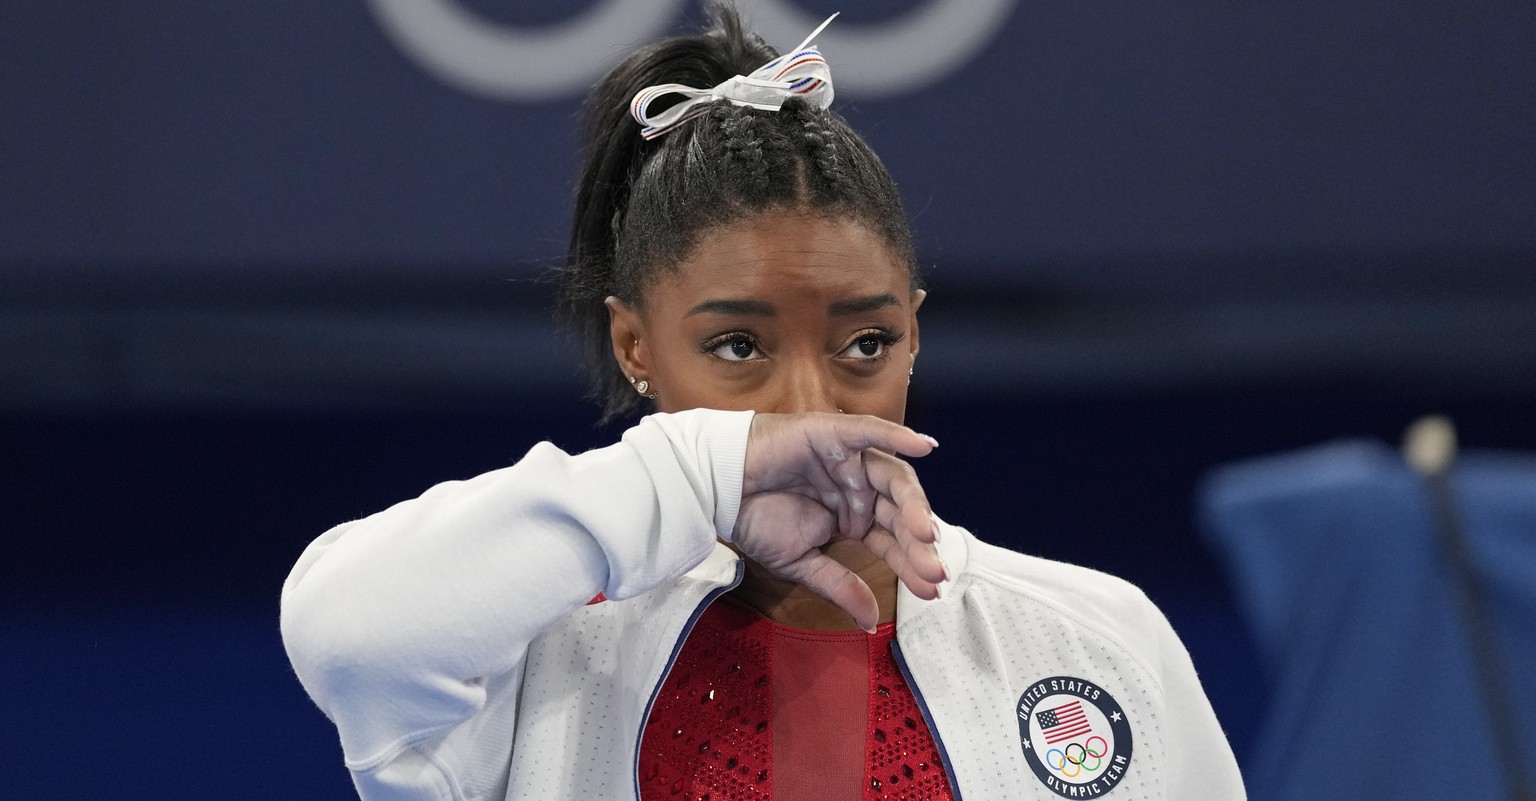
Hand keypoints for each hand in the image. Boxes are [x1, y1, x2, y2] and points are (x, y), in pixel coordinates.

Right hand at [732, 412, 944, 630]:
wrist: (716, 491)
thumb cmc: (755, 520)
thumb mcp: (802, 562)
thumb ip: (840, 586)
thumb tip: (871, 623)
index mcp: (853, 516)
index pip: (891, 540)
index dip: (911, 563)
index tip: (930, 591)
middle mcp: (857, 487)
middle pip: (898, 512)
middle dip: (917, 543)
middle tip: (933, 570)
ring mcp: (848, 459)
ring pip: (891, 477)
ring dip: (914, 504)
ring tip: (925, 533)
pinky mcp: (832, 434)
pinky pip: (870, 432)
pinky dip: (898, 435)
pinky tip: (924, 445)